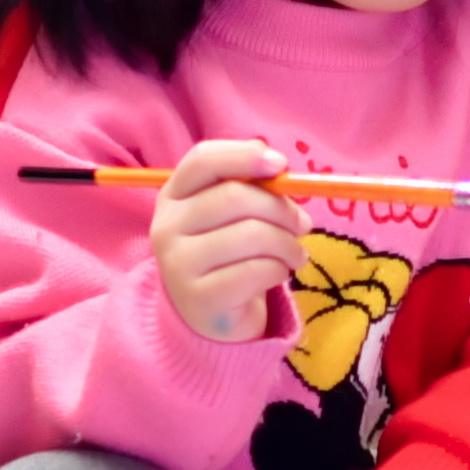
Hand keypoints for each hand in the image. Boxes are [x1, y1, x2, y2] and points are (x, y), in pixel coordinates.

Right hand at [152, 136, 304, 344]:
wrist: (209, 314)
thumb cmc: (227, 254)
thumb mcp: (230, 216)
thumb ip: (249, 187)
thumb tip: (278, 167)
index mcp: (173, 196)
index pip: (202, 160)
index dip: (244, 156)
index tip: (281, 164)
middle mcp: (167, 226)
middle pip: (235, 197)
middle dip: (281, 209)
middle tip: (303, 224)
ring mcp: (178, 264)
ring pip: (251, 235)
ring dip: (288, 243)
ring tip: (296, 254)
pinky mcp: (199, 298)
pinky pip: (256, 270)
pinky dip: (280, 269)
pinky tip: (280, 273)